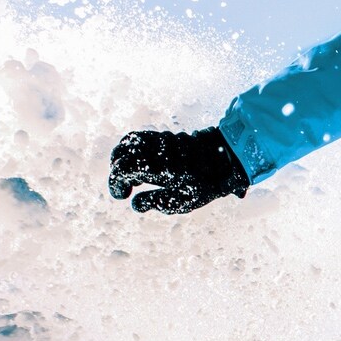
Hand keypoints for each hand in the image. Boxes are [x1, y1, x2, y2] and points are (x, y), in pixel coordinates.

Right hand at [108, 127, 249, 213]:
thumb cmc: (205, 183)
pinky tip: (140, 163)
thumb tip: (135, 203)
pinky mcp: (164, 136)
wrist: (225, 158)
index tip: (121, 195)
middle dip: (117, 172)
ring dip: (123, 159)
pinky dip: (132, 149)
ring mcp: (159, 140)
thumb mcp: (183, 200)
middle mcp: (155, 151)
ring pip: (128, 143)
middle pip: (121, 155)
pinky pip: (140, 138)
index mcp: (158, 168)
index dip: (116, 183)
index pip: (122, 170)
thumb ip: (156, 202)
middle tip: (126, 187)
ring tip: (131, 176)